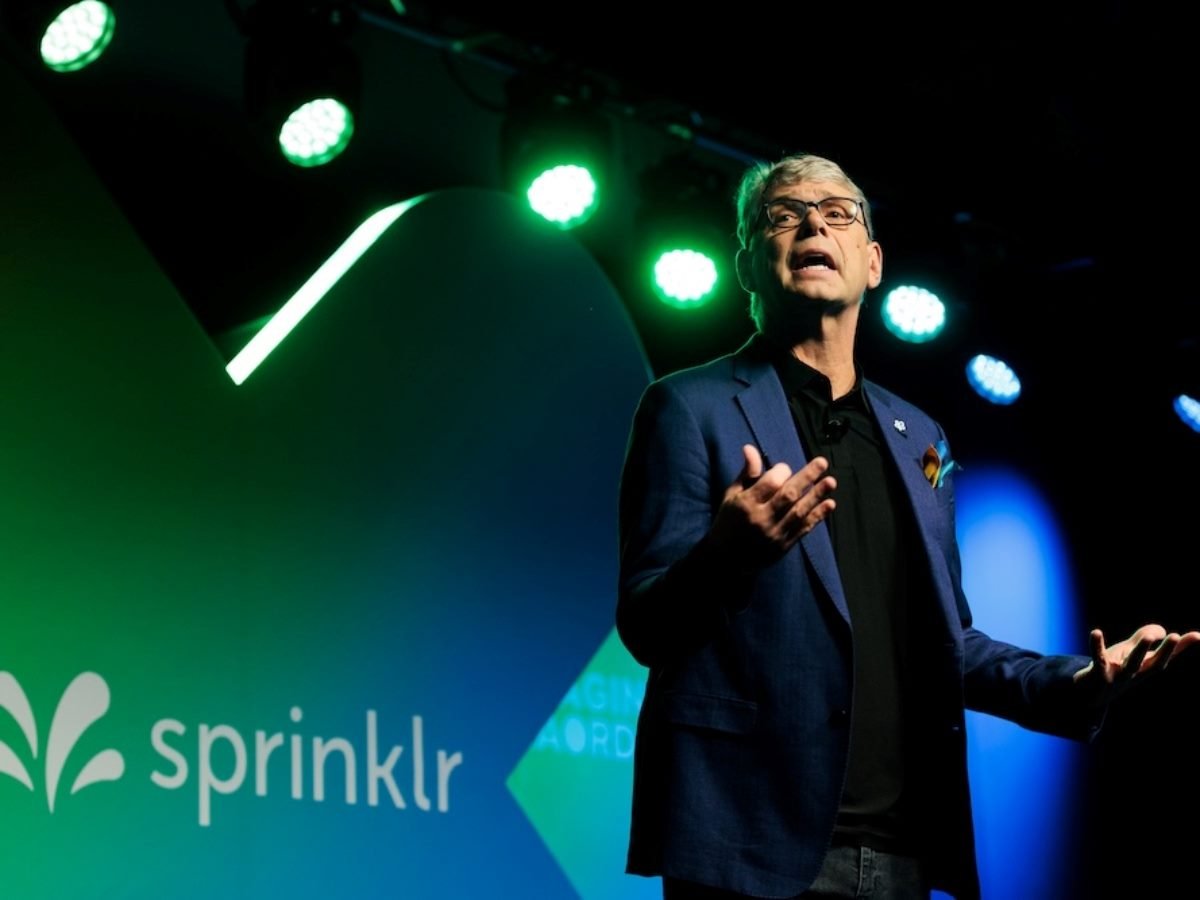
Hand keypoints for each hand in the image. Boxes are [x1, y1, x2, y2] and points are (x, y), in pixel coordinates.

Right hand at [708, 444, 835, 569]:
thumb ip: (746, 474)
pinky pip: (803, 528)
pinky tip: (830, 504)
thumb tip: (751, 448)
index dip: (781, 471)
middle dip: (807, 477)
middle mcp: (761, 518)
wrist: (726, 560)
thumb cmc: (728, 521)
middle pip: (788, 495)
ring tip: (831, 481)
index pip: (769, 483)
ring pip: (799, 511)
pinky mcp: (783, 546)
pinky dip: (818, 516)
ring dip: (816, 495)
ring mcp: (774, 533)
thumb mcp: (731, 496)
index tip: (785, 468)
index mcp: (746, 504)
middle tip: (822, 462)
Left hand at [1072, 624, 1199, 704]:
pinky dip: (1096, 646)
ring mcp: (1118, 675)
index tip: (1197, 635)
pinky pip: (1098, 658)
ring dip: (1140, 651)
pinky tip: (1096, 632)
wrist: (1091, 694)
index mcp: (1145, 667)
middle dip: (1165, 651)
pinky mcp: (1098, 674)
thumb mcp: (1132, 652)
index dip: (1182, 647)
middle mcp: (1136, 673)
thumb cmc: (1116, 669)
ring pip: (1132, 664)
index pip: (1166, 657)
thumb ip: (1147, 637)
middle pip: (1154, 664)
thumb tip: (1164, 630)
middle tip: (1174, 636)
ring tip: (1148, 637)